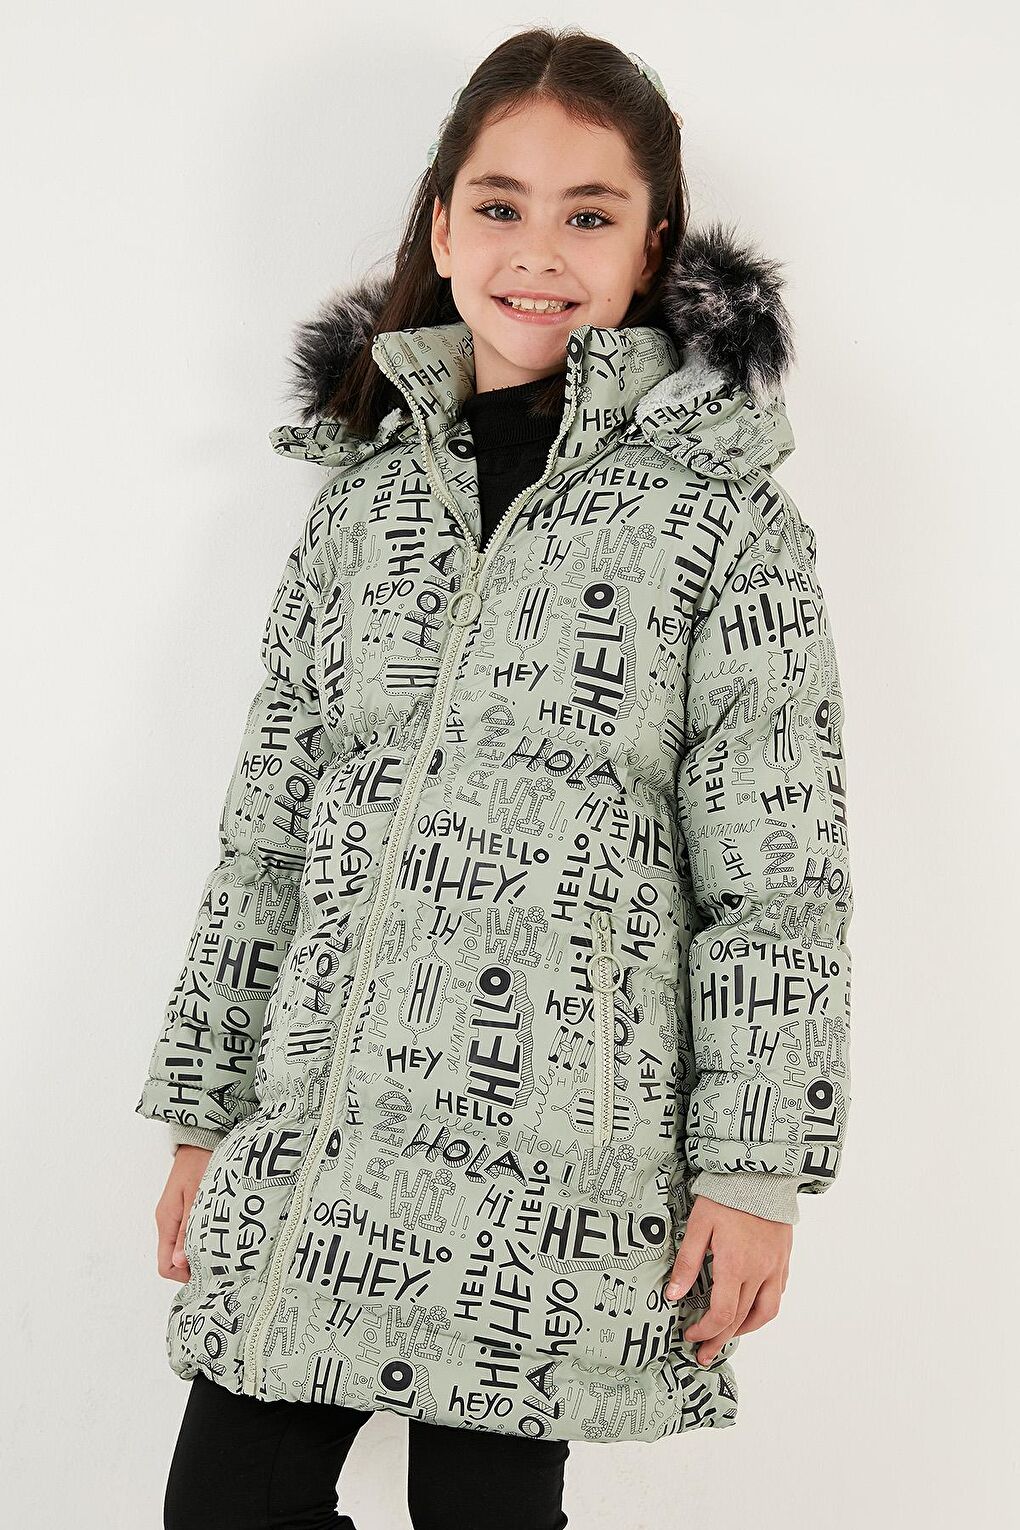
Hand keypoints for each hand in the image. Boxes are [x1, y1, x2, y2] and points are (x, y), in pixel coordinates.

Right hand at [155, 1146, 212, 1282]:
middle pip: (173, 1260)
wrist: (201, 1139)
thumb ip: (189, 1229)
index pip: (165, 1265)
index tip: (208, 1272)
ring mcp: (175, 1215)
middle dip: (194, 1265)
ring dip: (199, 1251)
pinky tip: (219, 1231)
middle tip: (221, 1262)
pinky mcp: (184, 1208)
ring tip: (224, 1247)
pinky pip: (188, 1233)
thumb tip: (180, 1263)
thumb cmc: (201, 1163)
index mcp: (167, 1220)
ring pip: (182, 1247)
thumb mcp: (198, 1197)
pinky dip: (201, 1237)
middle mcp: (167, 1221)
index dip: (183, 1275)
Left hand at [664, 1194, 792, 1364]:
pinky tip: (752, 1308)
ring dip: (746, 1328)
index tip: (690, 1335)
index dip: (705, 1331)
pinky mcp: (783, 1258)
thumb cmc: (726, 1194)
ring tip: (729, 1336)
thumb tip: (673, 1295)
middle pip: (741, 1318)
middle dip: (720, 1339)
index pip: (722, 1314)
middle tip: (704, 1352)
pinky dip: (764, 1308)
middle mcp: (759, 1272)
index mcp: (735, 1265)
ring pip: (766, 1311)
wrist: (760, 1172)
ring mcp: (775, 1266)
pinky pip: (777, 1293)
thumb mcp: (698, 1225)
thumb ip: (687, 1263)